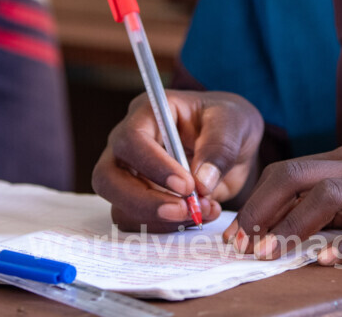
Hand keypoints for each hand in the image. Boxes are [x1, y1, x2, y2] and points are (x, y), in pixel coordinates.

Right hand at [91, 90, 261, 230]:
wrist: (233, 144)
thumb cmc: (227, 122)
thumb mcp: (233, 123)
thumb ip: (219, 148)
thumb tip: (201, 184)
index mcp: (148, 113)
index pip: (132, 140)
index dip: (153, 166)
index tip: (187, 186)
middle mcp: (128, 144)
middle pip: (108, 178)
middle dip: (144, 202)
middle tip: (187, 211)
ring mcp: (129, 174)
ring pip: (120, 207)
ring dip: (160, 219)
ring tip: (203, 211)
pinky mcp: (139, 199)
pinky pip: (138, 222)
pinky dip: (166, 228)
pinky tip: (198, 216)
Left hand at [227, 145, 341, 266]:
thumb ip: (324, 213)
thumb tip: (268, 234)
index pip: (286, 172)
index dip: (255, 203)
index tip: (234, 237)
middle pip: (298, 176)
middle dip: (264, 209)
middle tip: (244, 244)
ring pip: (331, 194)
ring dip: (296, 226)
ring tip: (275, 253)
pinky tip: (328, 260)